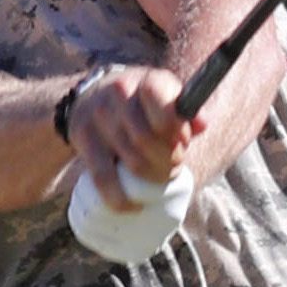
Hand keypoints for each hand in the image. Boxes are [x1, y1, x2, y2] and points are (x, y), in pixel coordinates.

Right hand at [65, 66, 203, 212]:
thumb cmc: (141, 104)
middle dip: (169, 161)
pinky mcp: (83, 139)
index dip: (180, 136)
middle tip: (173, 165)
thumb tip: (202, 123)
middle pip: (150, 142)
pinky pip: (104, 178)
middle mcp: (121, 93)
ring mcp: (99, 116)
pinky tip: (135, 206)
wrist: (91, 97)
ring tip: (158, 175)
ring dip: (152, 178)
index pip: (167, 115)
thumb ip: (185, 111)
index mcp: (148, 81)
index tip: (182, 141)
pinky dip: (121, 199)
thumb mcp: (165, 97)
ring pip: (133, 163)